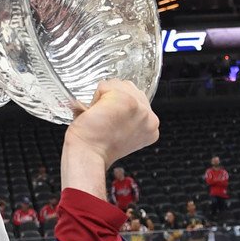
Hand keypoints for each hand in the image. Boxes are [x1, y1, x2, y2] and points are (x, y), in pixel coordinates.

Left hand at [61, 80, 158, 199]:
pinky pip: (106, 86)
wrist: (88, 154)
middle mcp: (150, 117)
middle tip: (103, 119)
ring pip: (118, 86)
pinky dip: (96, 96)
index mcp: (151, 127)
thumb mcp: (121, 133)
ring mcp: (141, 108)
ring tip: (100, 115)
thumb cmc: (96, 148)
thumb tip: (115, 103)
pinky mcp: (127, 101)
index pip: (136, 101)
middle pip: (129, 90)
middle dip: (113, 99)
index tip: (110, 121)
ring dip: (105, 97)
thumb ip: (126, 117)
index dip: (118, 107)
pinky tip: (96, 112)